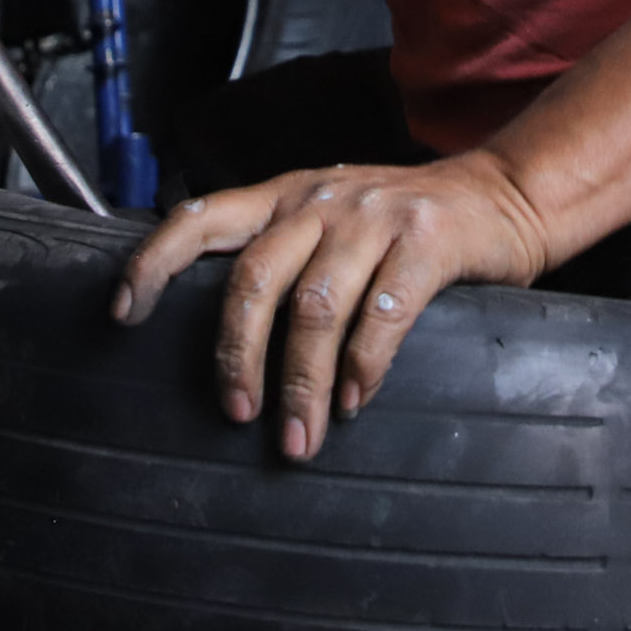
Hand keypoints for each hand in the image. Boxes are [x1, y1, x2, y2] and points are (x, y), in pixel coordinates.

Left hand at [113, 154, 550, 459]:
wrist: (507, 192)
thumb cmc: (409, 221)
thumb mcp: (334, 217)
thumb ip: (286, 253)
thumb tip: (227, 337)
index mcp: (285, 195)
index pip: (199, 217)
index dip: (153, 262)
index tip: (123, 314)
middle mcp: (320, 199)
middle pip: (254, 278)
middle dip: (237, 355)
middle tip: (237, 414)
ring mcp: (374, 218)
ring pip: (315, 305)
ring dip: (300, 382)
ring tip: (299, 438)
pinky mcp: (427, 241)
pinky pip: (383, 313)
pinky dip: (362, 367)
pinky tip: (353, 402)